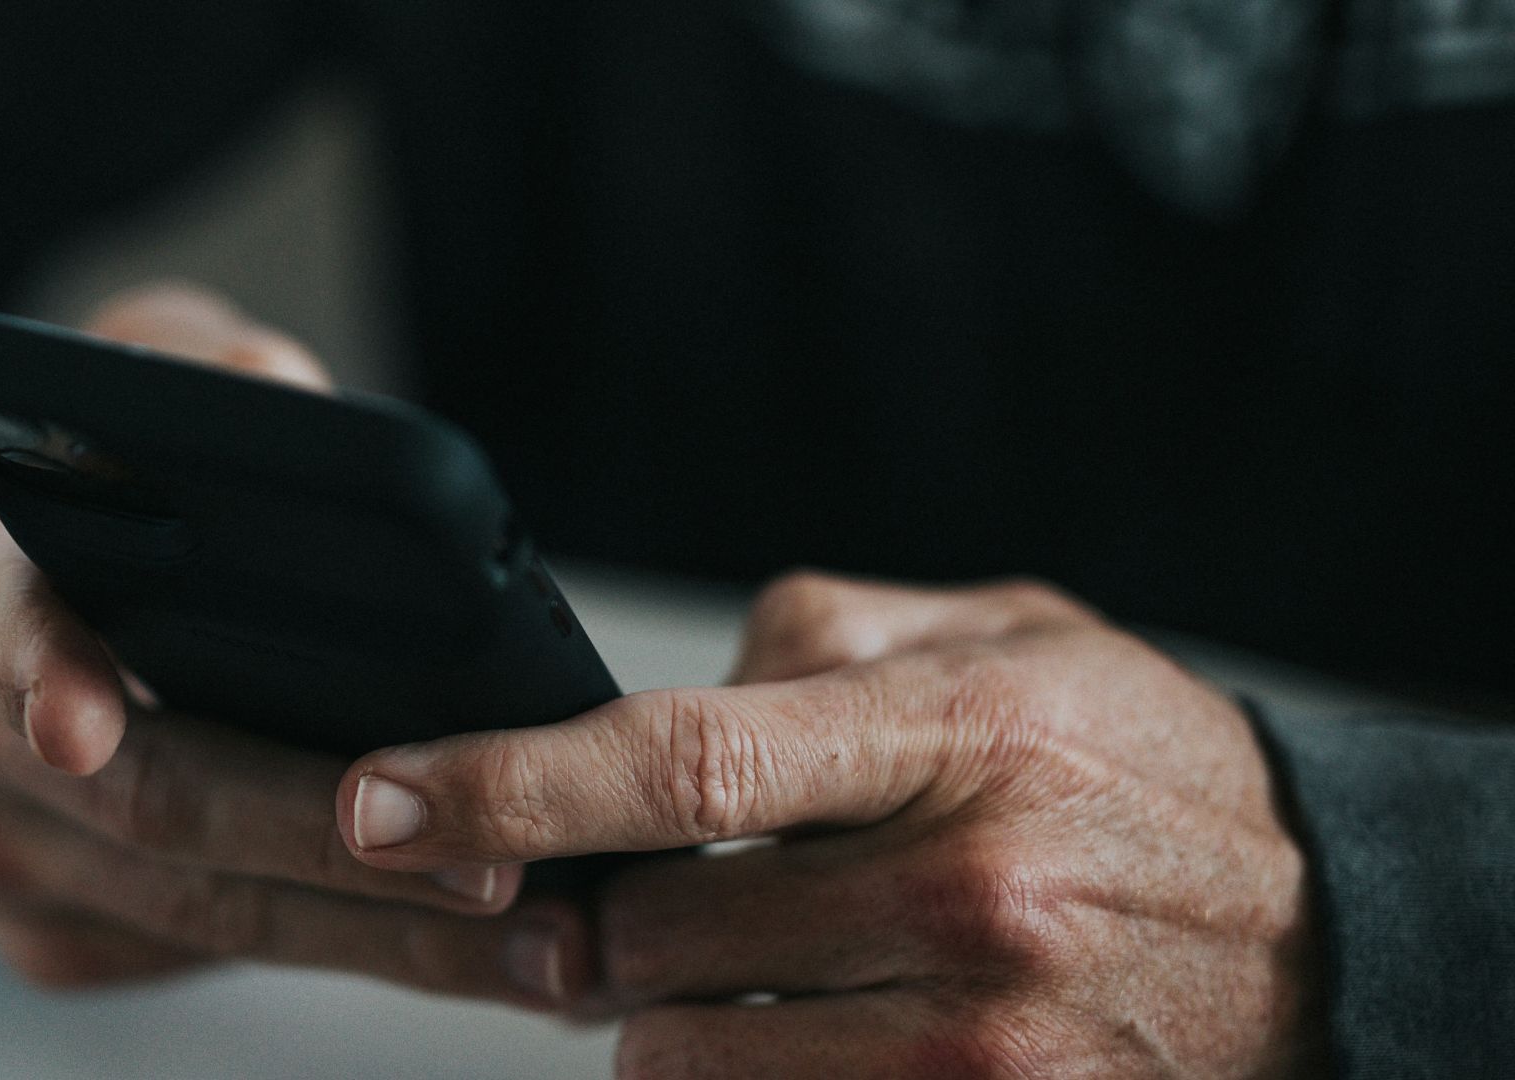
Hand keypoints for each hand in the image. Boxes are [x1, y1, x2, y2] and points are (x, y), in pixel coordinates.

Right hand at [0, 284, 586, 1001]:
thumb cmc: (90, 487)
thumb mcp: (130, 381)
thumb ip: (199, 369)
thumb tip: (290, 397)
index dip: (35, 670)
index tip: (82, 725)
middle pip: (149, 803)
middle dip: (327, 841)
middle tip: (489, 866)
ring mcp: (1, 848)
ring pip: (197, 913)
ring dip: (374, 934)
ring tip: (532, 938)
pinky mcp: (52, 933)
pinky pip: (206, 957)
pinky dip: (345, 949)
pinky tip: (460, 940)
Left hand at [339, 573, 1323, 1076]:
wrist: (1318, 938)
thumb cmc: (1138, 765)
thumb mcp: (1010, 633)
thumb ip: (826, 637)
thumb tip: (680, 690)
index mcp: (959, 734)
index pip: (682, 757)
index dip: (505, 782)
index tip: (383, 797)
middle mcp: (967, 894)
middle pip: (651, 928)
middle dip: (604, 911)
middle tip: (650, 884)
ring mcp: (977, 1042)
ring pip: (685, 1051)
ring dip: (676, 1009)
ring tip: (773, 954)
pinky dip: (745, 1069)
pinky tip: (820, 1019)